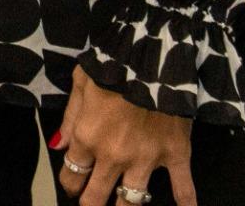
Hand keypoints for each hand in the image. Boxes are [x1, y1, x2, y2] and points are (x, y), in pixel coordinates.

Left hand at [55, 64, 196, 205]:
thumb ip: (70, 116)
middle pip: (97, 198)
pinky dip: (186, 203)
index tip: (74, 184)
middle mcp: (113, 155)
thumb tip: (58, 145)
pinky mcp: (174, 154)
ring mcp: (146, 159)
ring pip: (132, 201)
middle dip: (91, 203)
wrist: (153, 53)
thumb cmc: (113, 63)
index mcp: (88, 137)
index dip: (70, 183)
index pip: (72, 175)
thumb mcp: (82, 81)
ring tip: (122, 205)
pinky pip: (183, 188)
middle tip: (93, 202)